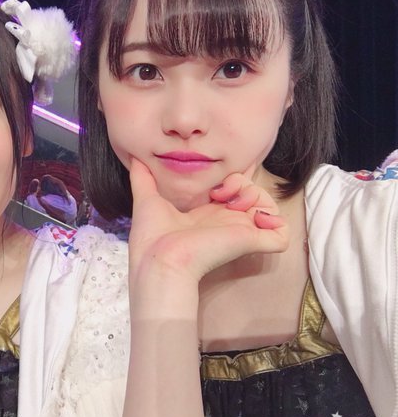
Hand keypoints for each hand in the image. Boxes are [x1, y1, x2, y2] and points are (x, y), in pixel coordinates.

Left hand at [127, 158, 289, 289]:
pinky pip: (282, 233)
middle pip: (250, 193)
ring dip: (255, 194)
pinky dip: (276, 222)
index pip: (231, 192)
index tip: (225, 168)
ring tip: (232, 203)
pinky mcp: (252, 242)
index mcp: (205, 215)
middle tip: (220, 191)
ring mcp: (241, 233)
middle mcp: (225, 223)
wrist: (160, 259)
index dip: (233, 177)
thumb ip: (143, 178)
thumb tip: (134, 157)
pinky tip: (254, 217)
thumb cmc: (152, 237)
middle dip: (241, 182)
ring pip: (267, 206)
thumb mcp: (146, 199)